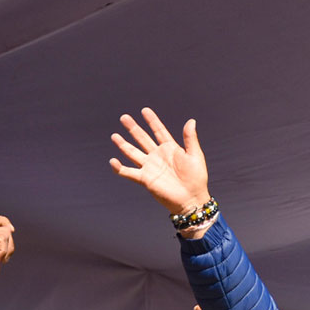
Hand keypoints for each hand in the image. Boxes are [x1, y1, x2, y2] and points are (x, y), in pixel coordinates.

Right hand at [0, 215, 14, 294]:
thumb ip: (1, 243)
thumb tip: (11, 228)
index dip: (4, 224)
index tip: (8, 238)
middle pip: (2, 223)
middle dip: (9, 240)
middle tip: (2, 256)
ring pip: (5, 233)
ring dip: (6, 249)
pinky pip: (1, 239)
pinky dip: (2, 252)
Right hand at [110, 108, 211, 228]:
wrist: (192, 199)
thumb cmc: (197, 179)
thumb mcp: (195, 155)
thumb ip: (190, 138)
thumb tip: (191, 120)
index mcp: (170, 149)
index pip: (159, 131)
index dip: (152, 121)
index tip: (145, 110)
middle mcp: (158, 156)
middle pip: (142, 139)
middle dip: (133, 128)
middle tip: (124, 117)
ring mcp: (150, 167)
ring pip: (133, 153)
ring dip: (123, 144)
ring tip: (114, 136)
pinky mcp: (145, 179)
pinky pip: (129, 172)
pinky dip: (119, 168)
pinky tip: (113, 161)